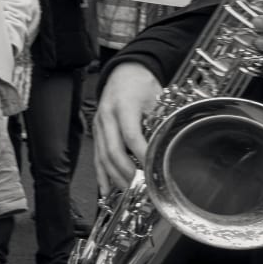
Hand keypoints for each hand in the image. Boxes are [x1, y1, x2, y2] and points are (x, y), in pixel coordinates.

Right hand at [94, 62, 162, 194]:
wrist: (124, 73)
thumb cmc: (141, 84)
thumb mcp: (156, 99)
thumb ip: (158, 122)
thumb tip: (165, 148)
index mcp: (123, 106)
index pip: (131, 135)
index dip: (142, 154)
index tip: (153, 168)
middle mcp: (106, 117)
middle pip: (113, 151)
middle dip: (127, 172)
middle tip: (141, 186)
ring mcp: (99, 125)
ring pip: (103, 157)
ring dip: (116, 177)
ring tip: (128, 190)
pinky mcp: (97, 132)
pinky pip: (97, 157)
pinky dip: (101, 174)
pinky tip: (105, 189)